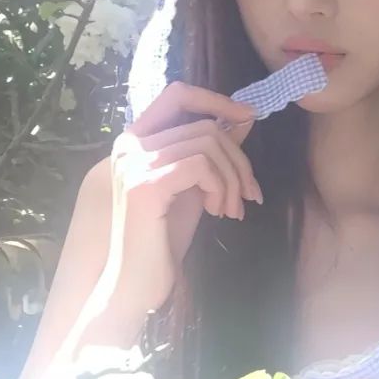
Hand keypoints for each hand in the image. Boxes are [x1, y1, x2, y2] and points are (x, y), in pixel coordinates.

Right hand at [101, 81, 261, 311]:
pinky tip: (216, 212)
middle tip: (249, 195)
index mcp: (137, 141)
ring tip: (231, 209)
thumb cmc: (163, 239)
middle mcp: (129, 145)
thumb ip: (211, 153)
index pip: (178, 94)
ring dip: (233, 178)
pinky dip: (220, 186)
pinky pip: (201, 165)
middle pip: (205, 125)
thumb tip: (242, 119)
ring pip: (208, 143)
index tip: (248, 116)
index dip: (217, 99)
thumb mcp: (195, 187)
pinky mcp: (146, 184)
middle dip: (238, 159)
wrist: (136, 284)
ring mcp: (135, 163)